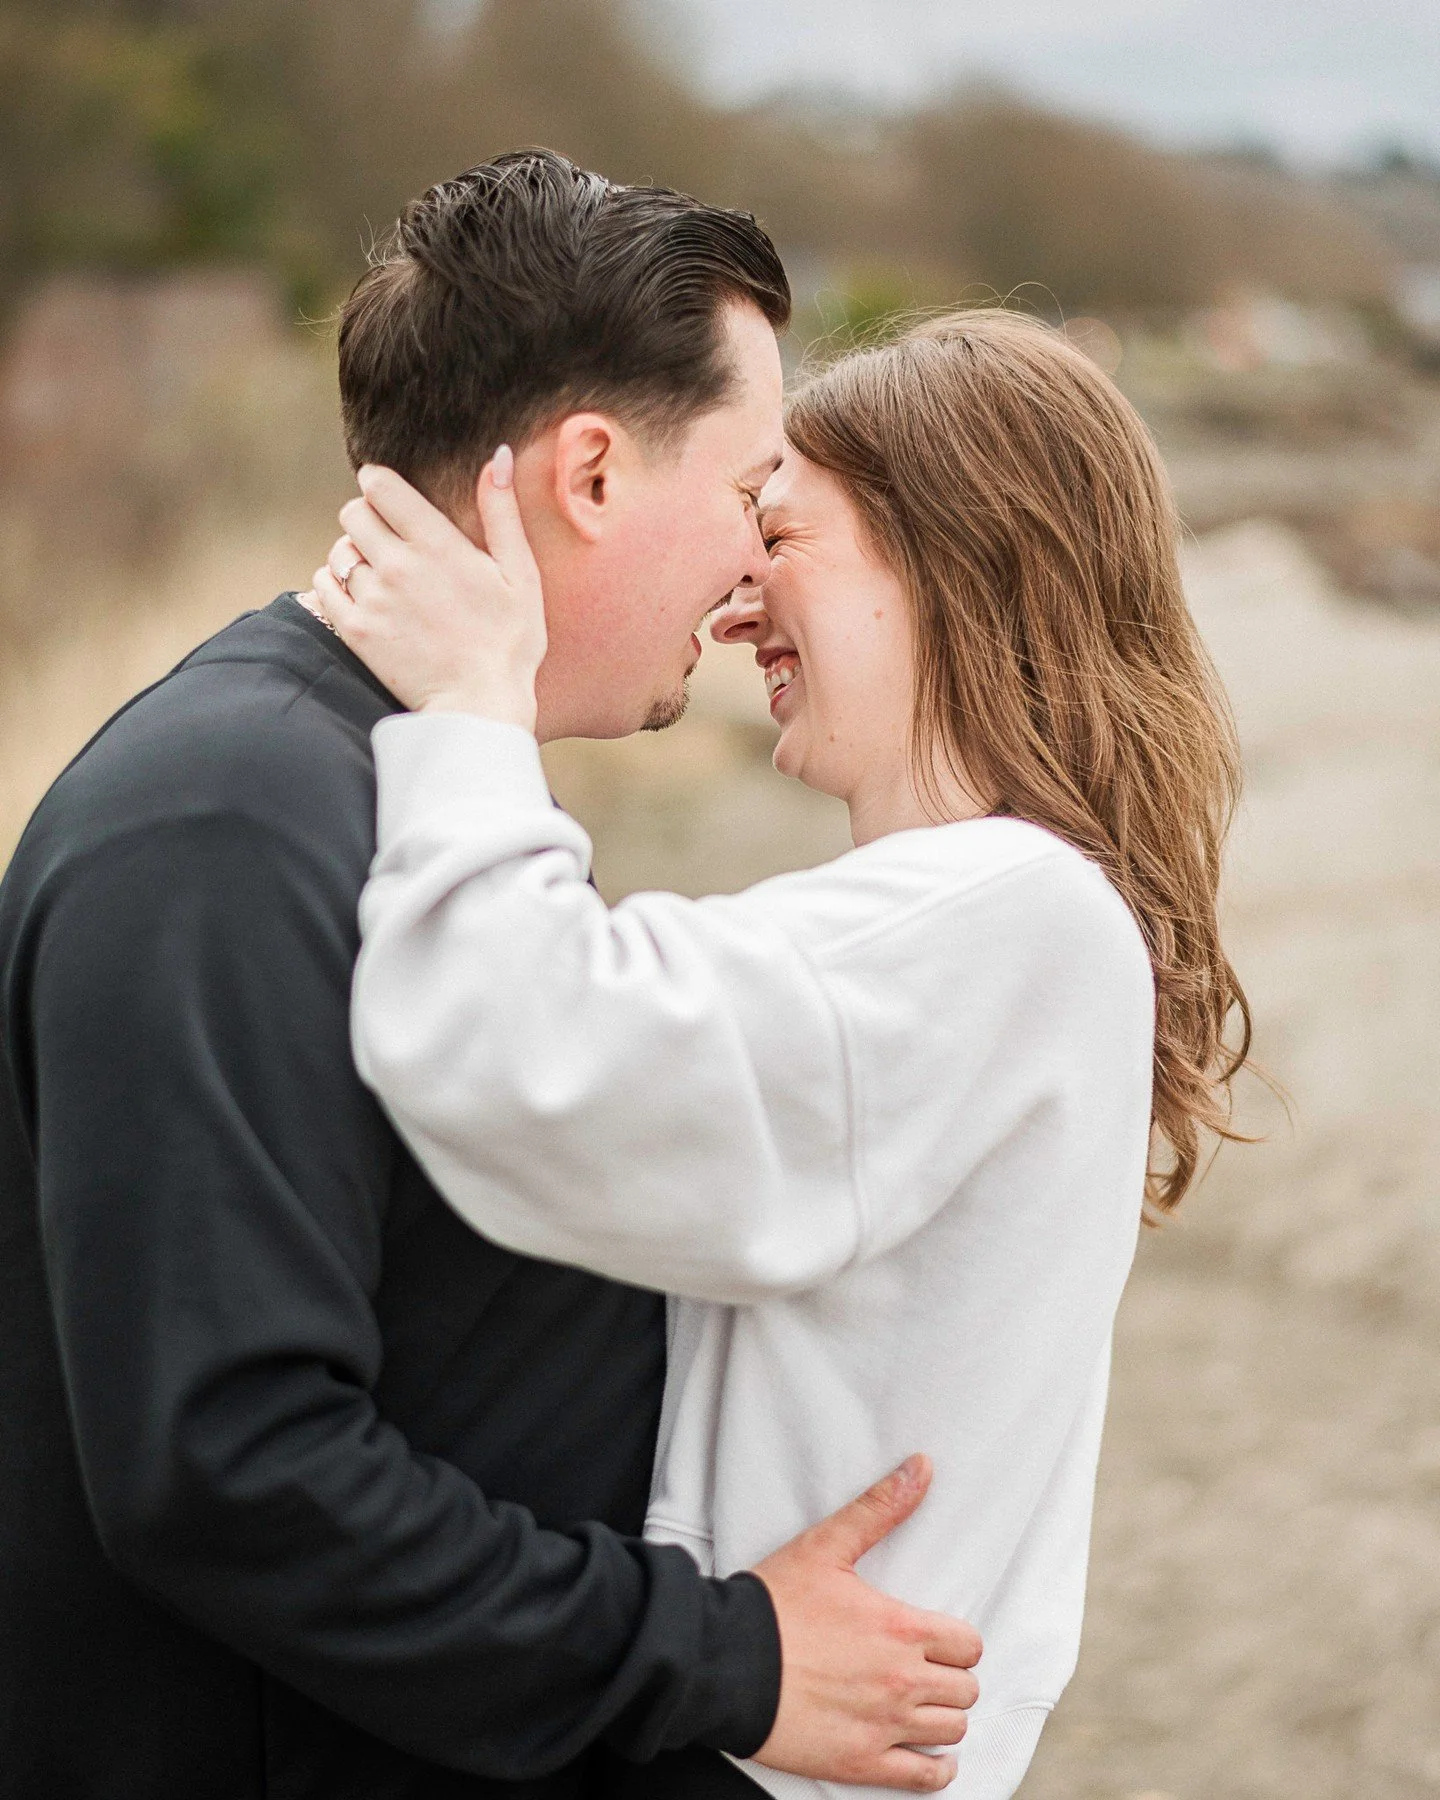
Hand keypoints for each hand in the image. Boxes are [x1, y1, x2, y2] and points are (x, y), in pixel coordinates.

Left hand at [310, 452, 544, 730]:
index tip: (389, 497)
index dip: (380, 485)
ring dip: (354, 556)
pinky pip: (322, 586)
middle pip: (353, 513)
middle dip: (367, 518)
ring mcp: (373, 598)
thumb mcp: (520, 574)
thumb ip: (503, 513)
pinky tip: (361, 598)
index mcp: (437, 543)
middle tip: (388, 540)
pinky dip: (334, 585)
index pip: (379, 486)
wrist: (481, 705)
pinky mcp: (355, 630)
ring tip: (381, 577)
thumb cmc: (510, 642)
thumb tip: (499, 456)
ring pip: (339, 551)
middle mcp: (397, 564)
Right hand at [751, 1455, 981, 1792]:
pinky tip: (927, 1753)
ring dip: (942, 1717)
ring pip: (951, 1729)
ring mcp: (885, 1726)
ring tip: (919, 1706)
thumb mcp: (827, 1546)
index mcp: (901, 1629)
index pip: (967, 1645)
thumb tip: (923, 1466)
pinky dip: (935, 1768)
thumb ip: (880, 1508)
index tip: (934, 1641)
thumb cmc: (773, 1604)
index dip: (954, 1642)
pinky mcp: (862, 1763)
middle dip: (950, 1678)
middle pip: (965, 1689)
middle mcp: (902, 1681)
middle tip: (923, 1670)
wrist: (726, 1662)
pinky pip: (926, 1777)